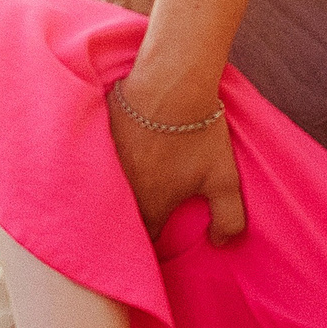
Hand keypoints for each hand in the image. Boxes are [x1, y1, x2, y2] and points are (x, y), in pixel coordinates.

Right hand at [108, 81, 247, 245]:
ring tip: (135, 178)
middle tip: (149, 204)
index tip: (161, 234)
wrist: (170, 85)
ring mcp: (106, 162)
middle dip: (133, 216)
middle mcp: (122, 190)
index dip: (154, 239)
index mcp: (149, 205)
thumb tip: (220, 242)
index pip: (146, 239)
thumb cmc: (198, 133)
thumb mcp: (224, 179)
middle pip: (124, 214)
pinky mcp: (98, 135)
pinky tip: (123, 151)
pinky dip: (107, 159)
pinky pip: (99, 156)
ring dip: (118, 187)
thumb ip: (228, 218)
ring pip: (109, 186)